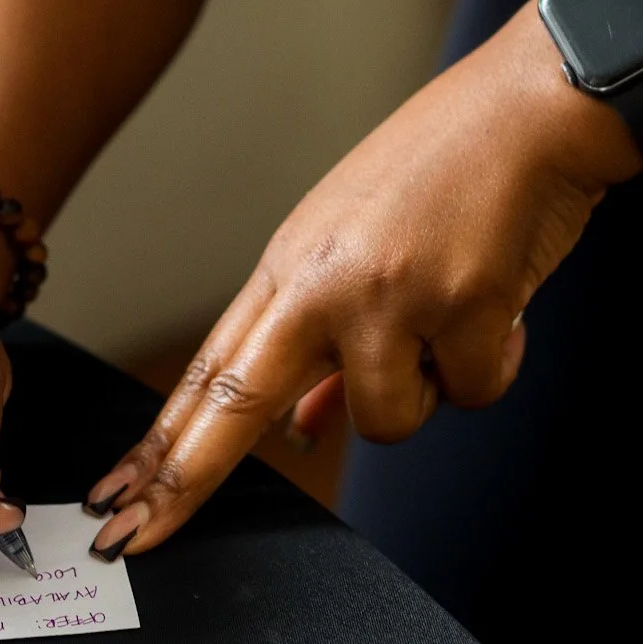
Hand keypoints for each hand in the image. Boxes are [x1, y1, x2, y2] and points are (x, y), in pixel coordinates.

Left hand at [83, 1, 641, 558]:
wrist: (529, 110)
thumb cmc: (449, 174)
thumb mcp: (363, 247)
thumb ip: (328, 346)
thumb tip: (302, 430)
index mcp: (292, 267)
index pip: (211, 369)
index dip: (162, 442)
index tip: (114, 495)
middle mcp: (323, 281)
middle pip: (232, 400)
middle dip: (179, 477)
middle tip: (125, 533)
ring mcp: (386, 294)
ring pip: (387, 420)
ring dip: (431, 386)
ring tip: (457, 311)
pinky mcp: (459, 305)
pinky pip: (471, 391)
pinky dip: (495, 361)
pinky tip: (500, 300)